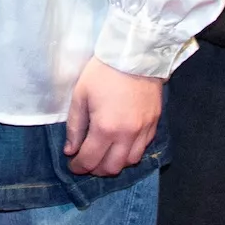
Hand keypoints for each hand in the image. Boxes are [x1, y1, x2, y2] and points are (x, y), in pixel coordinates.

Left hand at [64, 59, 163, 176]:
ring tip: (104, 154)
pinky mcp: (154, 124)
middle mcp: (127, 135)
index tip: (72, 164)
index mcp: (105, 128)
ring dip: (115, 163)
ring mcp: (144, 131)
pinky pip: (143, 148)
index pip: (90, 160)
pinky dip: (130, 152)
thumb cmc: (103, 73)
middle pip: (112, 168)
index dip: (78, 166)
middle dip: (96, 170)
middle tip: (87, 161)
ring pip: (130, 161)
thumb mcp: (80, 96)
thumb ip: (75, 126)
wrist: (135, 55)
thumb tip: (70, 150)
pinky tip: (121, 144)